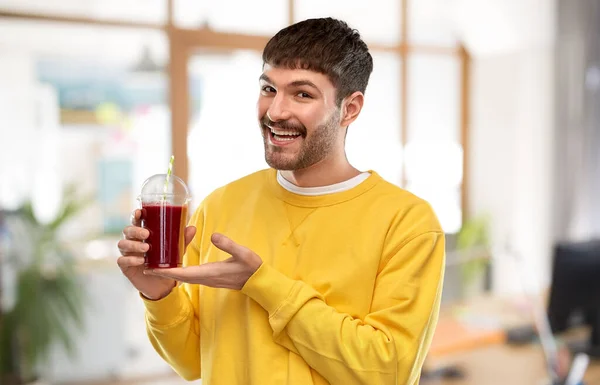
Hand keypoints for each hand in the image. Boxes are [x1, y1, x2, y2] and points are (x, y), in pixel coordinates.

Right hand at [117, 209, 196, 299]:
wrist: (160, 283)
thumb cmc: (164, 260)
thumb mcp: (175, 250)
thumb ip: (182, 239)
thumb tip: (192, 228)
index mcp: (142, 233)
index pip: (135, 221)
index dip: (135, 215)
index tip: (139, 212)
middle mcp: (132, 241)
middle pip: (127, 231)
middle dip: (136, 231)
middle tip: (147, 235)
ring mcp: (127, 253)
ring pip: (123, 244)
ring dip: (134, 245)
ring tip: (146, 249)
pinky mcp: (125, 266)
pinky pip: (122, 260)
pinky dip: (130, 259)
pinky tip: (140, 261)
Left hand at [145, 233, 261, 289]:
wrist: (258, 281)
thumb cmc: (252, 267)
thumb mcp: (243, 253)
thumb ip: (228, 245)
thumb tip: (213, 235)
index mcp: (211, 272)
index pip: (183, 273)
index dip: (166, 272)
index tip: (151, 269)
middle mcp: (206, 278)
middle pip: (179, 276)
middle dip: (162, 272)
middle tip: (145, 266)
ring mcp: (208, 279)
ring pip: (184, 277)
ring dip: (169, 273)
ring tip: (155, 265)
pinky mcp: (210, 277)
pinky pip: (190, 276)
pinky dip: (179, 272)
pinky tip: (175, 265)